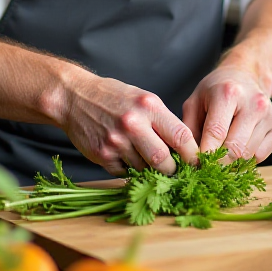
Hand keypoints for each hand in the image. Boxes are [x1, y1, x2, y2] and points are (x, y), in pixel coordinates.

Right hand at [58, 71, 199, 176]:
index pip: (181, 135)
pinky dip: (129, 169)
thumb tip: (184, 150)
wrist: (74, 97)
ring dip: (148, 168)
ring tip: (141, 155)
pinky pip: (125, 172)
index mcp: (149, 106)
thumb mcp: (142, 98)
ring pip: (144, 169)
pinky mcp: (102, 155)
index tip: (197, 163)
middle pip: (163, 160)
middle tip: (173, 169)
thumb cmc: (113, 98)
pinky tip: (123, 154)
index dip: (193, 154)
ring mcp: (116, 141)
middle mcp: (133, 123)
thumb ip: (162, 121)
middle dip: (171, 169)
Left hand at [182, 60, 271, 163]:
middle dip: (218, 162)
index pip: (216, 132)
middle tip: (208, 166)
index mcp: (228, 92)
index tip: (197, 165)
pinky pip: (260, 156)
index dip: (205, 154)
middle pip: (235, 148)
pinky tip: (238, 146)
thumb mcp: (194, 103)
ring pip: (248, 155)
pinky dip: (246, 159)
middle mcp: (253, 103)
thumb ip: (189, 130)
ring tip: (222, 152)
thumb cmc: (215, 91)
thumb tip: (190, 160)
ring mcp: (269, 114)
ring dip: (232, 161)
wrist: (244, 76)